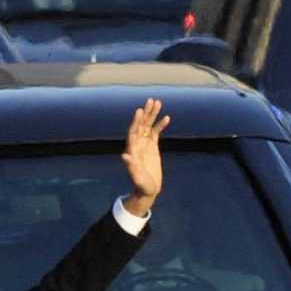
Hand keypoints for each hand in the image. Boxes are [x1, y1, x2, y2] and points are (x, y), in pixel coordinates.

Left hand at [120, 96, 171, 216]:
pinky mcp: (152, 147)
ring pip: (148, 126)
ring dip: (153, 115)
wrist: (148, 190)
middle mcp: (137, 144)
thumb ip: (131, 166)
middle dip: (146, 113)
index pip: (133, 132)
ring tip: (158, 102)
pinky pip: (156, 133)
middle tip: (151, 100)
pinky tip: (167, 118)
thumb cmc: (141, 185)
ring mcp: (145, 145)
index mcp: (133, 150)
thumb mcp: (137, 177)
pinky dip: (160, 125)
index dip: (136, 121)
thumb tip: (124, 156)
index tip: (139, 111)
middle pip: (141, 125)